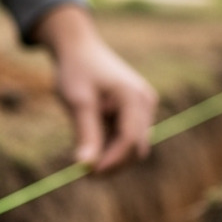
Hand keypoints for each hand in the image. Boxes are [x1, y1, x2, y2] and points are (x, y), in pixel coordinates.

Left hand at [34, 4, 157, 171]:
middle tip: (82, 171)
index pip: (130, 141)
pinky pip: (125, 136)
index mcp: (134, 98)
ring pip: (131, 146)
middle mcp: (144, 103)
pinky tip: (89, 133)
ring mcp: (143, 106)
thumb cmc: (77, 71)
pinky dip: (109, 143)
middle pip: (136, 148)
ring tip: (82, 144)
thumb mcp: (78, 102)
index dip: (111, 162)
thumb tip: (85, 166)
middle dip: (112, 163)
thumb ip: (85, 133)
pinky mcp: (135, 111)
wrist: (79, 48)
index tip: (87, 174)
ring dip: (109, 154)